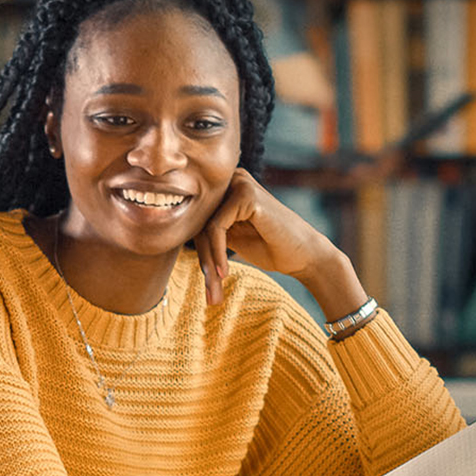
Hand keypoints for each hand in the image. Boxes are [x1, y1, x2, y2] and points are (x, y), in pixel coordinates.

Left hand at [194, 168, 340, 304]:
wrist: (306, 256)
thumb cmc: (270, 248)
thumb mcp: (230, 239)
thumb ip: (206, 232)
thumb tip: (169, 237)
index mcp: (225, 188)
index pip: (197, 221)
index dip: (201, 255)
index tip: (208, 286)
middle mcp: (230, 179)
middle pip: (198, 223)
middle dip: (203, 262)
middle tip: (212, 295)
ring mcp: (239, 183)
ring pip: (205, 227)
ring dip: (208, 263)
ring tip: (216, 290)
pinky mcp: (246, 194)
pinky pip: (216, 227)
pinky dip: (217, 253)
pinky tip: (224, 273)